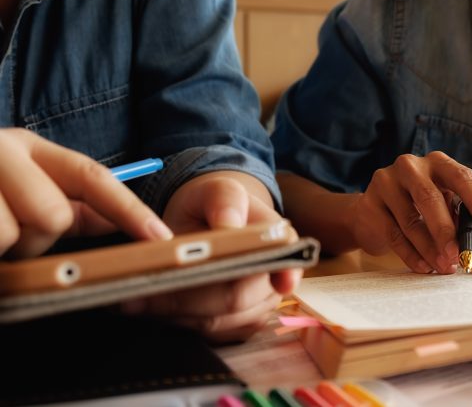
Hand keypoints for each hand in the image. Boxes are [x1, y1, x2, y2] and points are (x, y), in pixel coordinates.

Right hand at [0, 128, 171, 258]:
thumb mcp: (25, 189)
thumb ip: (75, 205)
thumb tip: (119, 222)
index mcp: (29, 148)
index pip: (93, 177)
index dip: (130, 210)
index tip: (160, 235)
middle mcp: (3, 151)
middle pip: (53, 215)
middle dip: (36, 239)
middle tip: (9, 237)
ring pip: (13, 236)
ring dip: (1, 248)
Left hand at [123, 171, 300, 341]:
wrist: (203, 222)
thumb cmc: (213, 204)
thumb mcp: (217, 189)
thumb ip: (226, 199)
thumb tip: (229, 226)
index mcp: (279, 244)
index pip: (284, 264)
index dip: (283, 275)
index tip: (274, 282)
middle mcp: (273, 280)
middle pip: (236, 301)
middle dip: (189, 295)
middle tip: (145, 285)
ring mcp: (254, 308)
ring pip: (215, 322)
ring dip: (174, 312)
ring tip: (136, 295)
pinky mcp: (231, 326)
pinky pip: (203, 333)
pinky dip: (174, 321)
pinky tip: (148, 306)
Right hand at [349, 152, 471, 273]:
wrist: (374, 212)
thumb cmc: (421, 207)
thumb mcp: (450, 203)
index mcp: (438, 162)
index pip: (462, 177)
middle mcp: (410, 166)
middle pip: (430, 198)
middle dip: (447, 231)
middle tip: (460, 256)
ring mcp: (386, 182)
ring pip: (410, 220)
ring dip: (429, 248)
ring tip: (444, 267)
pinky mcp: (369, 204)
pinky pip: (393, 234)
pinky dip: (411, 254)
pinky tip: (424, 267)